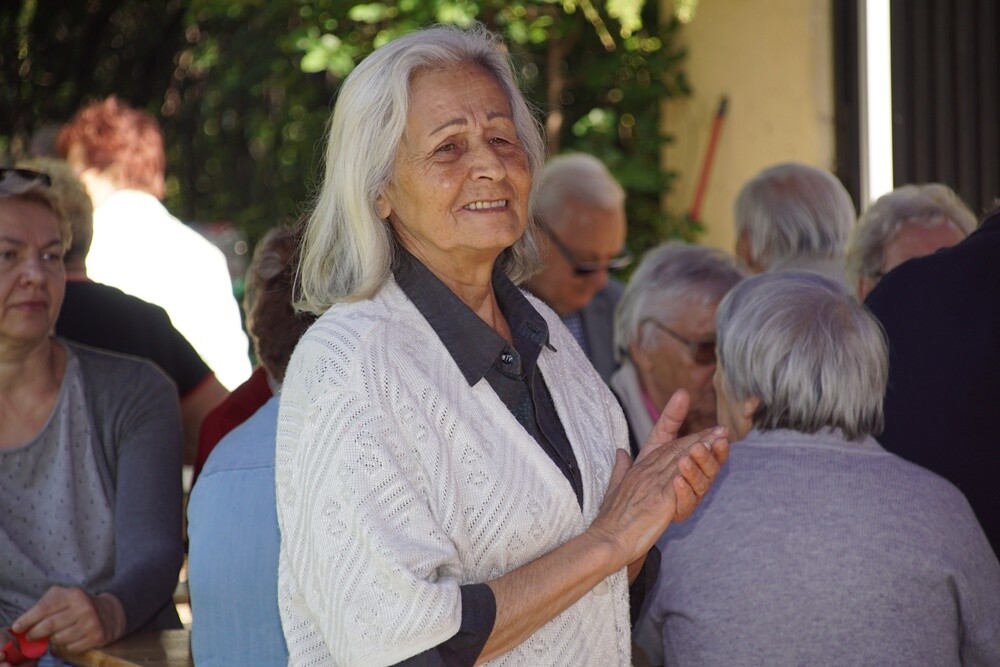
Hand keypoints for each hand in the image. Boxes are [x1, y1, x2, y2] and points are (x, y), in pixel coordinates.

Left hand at [11, 587, 124, 654]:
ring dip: (53, 639)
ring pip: (58, 639)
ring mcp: (91, 623)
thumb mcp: (64, 596)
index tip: (17, 628)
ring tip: (58, 633)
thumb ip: (44, 605)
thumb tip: (23, 623)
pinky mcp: (97, 636)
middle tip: (32, 636)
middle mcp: (84, 608)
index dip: (27, 620)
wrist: (110, 612)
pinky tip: (73, 637)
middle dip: (35, 633)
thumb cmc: (79, 604)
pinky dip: (68, 646)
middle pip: (49, 626)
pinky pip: (71, 648)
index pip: (44, 609)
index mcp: (74, 594)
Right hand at [588, 389, 728, 567]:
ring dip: (702, 449)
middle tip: (721, 428)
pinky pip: (677, 483)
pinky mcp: (659, 500)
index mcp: (639, 468)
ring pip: (681, 460)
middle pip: (677, 448)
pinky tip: (703, 460)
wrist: (605, 539)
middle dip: (701, 437)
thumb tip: (620, 452)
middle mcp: (645, 471)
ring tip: (719, 439)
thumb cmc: (611, 518)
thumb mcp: (615, 488)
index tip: (686, 403)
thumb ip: (620, 469)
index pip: (660, 440)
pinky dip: (690, 471)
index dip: (674, 422)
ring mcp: (652, 484)